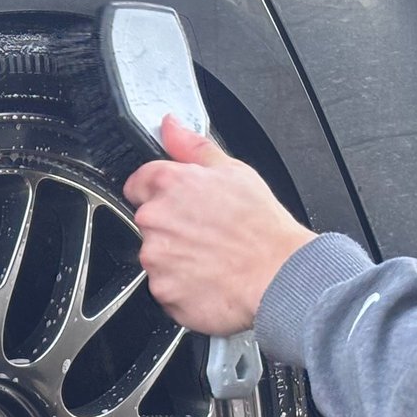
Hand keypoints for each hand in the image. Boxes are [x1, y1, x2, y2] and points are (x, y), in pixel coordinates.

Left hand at [124, 117, 317, 335]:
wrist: (277, 274)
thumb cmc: (261, 226)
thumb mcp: (234, 171)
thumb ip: (192, 147)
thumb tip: (171, 126)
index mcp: (170, 184)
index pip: (138, 182)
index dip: (157, 192)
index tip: (176, 202)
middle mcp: (155, 220)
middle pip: (148, 222)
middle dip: (171, 226)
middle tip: (206, 233)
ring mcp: (155, 258)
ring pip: (156, 256)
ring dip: (176, 258)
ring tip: (211, 257)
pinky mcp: (161, 290)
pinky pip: (164, 287)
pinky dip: (181, 285)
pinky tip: (208, 277)